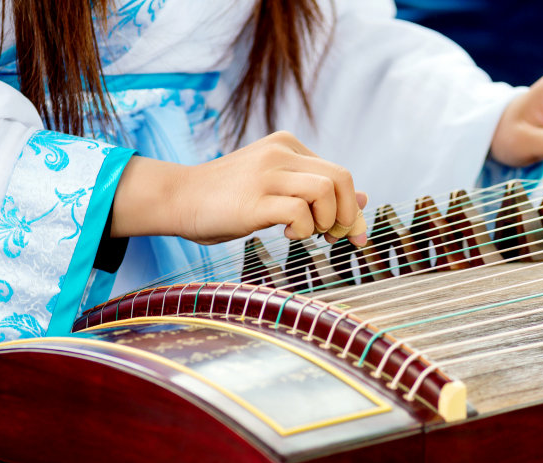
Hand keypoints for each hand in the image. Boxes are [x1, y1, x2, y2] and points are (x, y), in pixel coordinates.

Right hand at [112, 131, 367, 245]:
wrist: (178, 197)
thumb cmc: (228, 198)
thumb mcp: (278, 187)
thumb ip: (316, 190)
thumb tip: (364, 200)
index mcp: (288, 145)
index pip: (339, 174)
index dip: (353, 208)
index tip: (352, 234)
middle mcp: (280, 153)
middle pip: (341, 179)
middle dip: (348, 214)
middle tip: (333, 236)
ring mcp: (266, 174)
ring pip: (325, 191)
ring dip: (326, 220)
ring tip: (306, 233)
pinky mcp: (253, 200)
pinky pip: (299, 211)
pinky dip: (303, 229)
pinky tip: (285, 234)